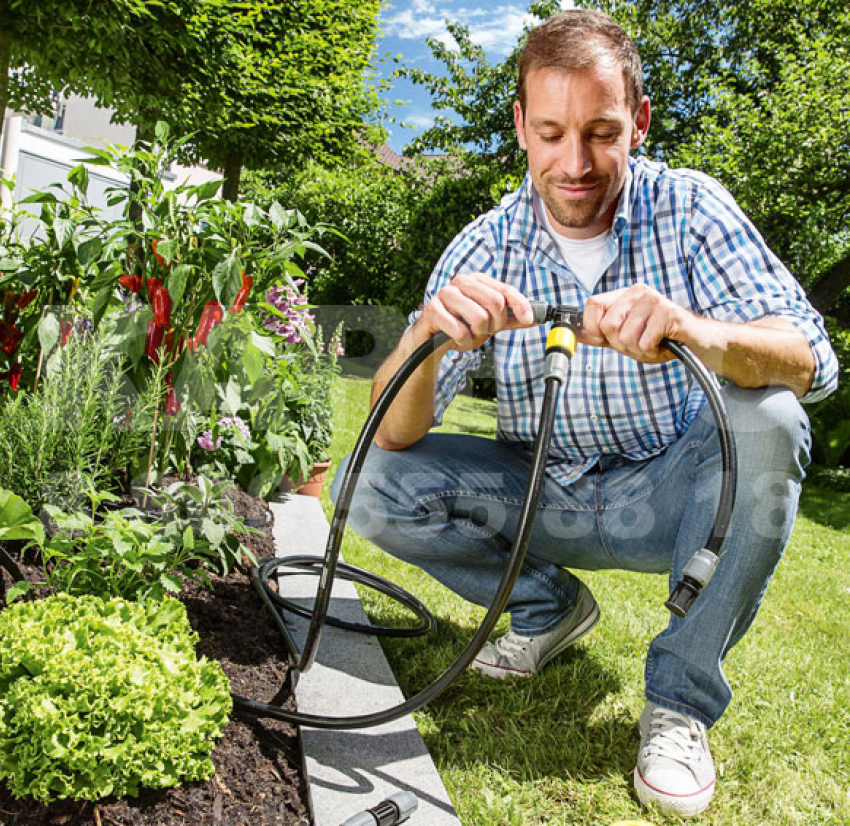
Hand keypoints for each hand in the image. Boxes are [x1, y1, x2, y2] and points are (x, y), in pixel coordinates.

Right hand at [418, 272, 535, 350]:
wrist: (431, 341)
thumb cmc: (460, 326)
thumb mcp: (489, 323)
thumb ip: (511, 319)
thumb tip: (537, 317)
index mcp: (476, 281)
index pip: (505, 290)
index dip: (520, 304)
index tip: (529, 319)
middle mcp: (461, 282)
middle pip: (495, 302)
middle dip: (494, 324)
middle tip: (485, 331)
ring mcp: (445, 294)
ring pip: (479, 317)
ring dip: (477, 335)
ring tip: (468, 336)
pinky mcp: (432, 311)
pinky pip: (460, 331)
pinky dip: (463, 342)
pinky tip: (456, 340)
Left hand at [579, 284, 695, 362]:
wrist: (695, 341)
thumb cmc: (660, 338)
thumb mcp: (625, 338)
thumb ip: (601, 335)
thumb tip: (576, 333)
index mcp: (624, 296)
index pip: (592, 304)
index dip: (592, 327)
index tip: (603, 340)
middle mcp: (637, 292)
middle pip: (608, 325)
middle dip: (621, 344)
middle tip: (638, 344)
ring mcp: (653, 300)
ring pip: (626, 337)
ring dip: (639, 350)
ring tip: (653, 343)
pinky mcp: (668, 312)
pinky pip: (645, 341)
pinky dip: (652, 351)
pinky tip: (663, 344)